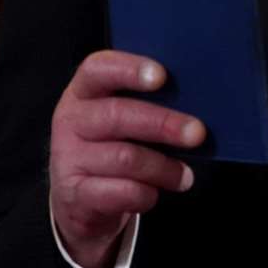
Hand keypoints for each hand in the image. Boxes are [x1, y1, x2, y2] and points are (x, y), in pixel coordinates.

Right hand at [49, 51, 205, 267]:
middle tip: (197, 133)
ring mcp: (70, 157)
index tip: (162, 76)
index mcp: (83, 91)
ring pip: (125, 157)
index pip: (98, 69)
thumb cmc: (110, 145)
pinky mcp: (76, 194)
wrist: (79, 198)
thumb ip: (146, 104)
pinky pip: (120, 192)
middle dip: (163, 123)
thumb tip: (194, 102)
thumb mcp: (119, 118)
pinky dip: (146, 193)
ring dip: (163, 167)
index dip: (130, 69)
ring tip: (185, 175)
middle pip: (118, 114)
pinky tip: (156, 192)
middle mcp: (71, 120)